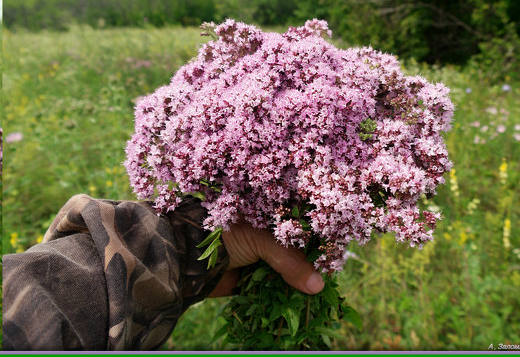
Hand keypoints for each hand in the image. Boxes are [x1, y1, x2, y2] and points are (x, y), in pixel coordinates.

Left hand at [208, 224, 324, 296]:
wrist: (184, 256)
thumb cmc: (220, 233)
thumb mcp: (260, 239)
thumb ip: (290, 260)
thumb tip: (318, 286)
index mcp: (266, 215)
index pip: (299, 227)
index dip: (317, 240)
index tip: (335, 255)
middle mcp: (264, 235)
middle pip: (296, 252)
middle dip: (310, 265)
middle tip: (330, 278)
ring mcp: (257, 257)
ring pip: (286, 272)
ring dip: (298, 284)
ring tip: (320, 295)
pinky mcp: (248, 278)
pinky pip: (271, 289)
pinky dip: (283, 296)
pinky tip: (300, 303)